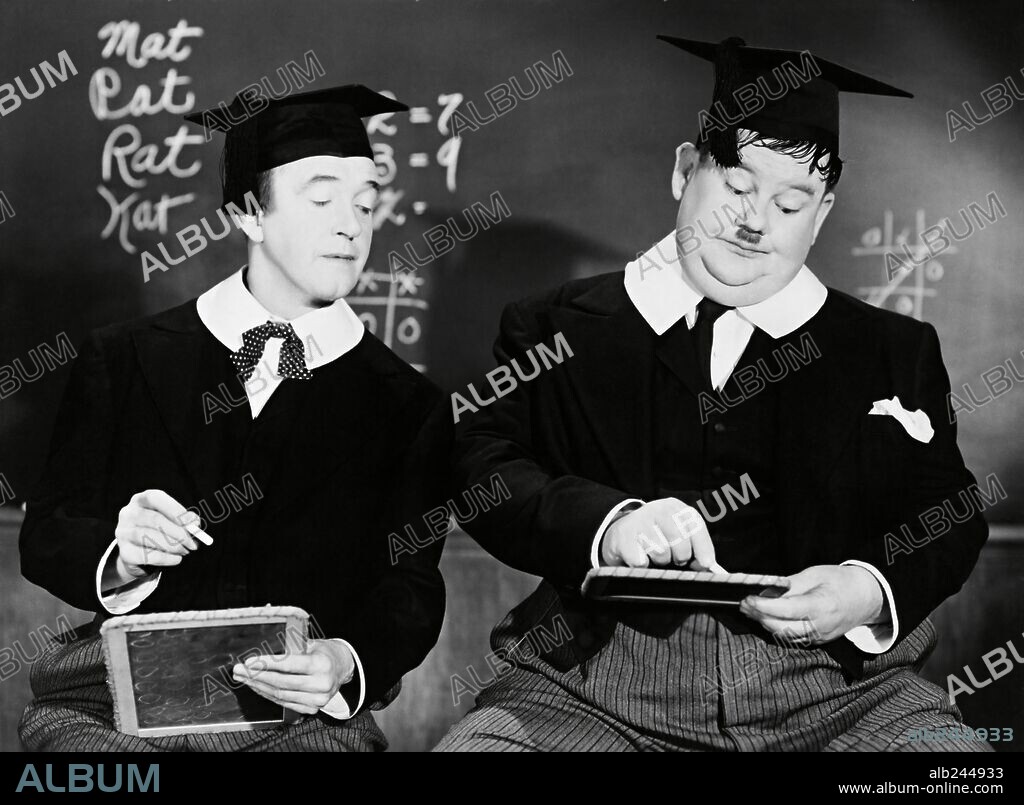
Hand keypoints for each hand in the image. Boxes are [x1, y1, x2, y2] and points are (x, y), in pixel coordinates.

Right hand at [111, 490, 199, 580]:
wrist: (139, 555)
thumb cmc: (160, 531)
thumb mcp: (172, 521)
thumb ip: (185, 520)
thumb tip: (194, 523)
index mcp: (141, 500)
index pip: (155, 498)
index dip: (175, 510)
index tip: (192, 523)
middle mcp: (128, 514)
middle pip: (155, 520)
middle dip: (179, 533)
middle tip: (193, 543)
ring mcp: (123, 532)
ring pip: (150, 538)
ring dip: (173, 546)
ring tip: (185, 550)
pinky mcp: (124, 552)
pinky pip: (147, 555)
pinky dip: (166, 558)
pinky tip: (176, 559)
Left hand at [232, 639, 355, 714]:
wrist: (342, 667)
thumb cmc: (324, 652)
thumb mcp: (311, 643)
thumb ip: (291, 648)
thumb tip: (264, 653)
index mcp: (321, 664)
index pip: (289, 665)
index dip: (267, 664)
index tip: (250, 661)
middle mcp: (321, 684)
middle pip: (281, 682)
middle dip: (257, 676)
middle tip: (240, 670)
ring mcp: (317, 700)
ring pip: (280, 695)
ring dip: (258, 687)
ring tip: (244, 678)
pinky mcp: (312, 709)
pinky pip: (284, 702)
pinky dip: (268, 695)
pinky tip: (257, 687)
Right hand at [600, 498, 722, 570]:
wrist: (621, 530)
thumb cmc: (656, 537)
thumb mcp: (676, 535)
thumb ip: (694, 548)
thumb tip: (707, 565)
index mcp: (676, 508)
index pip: (696, 527)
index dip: (703, 548)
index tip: (705, 564)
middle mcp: (658, 509)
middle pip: (680, 542)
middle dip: (679, 557)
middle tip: (672, 559)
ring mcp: (639, 520)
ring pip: (661, 552)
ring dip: (659, 561)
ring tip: (653, 555)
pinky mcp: (623, 534)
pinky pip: (640, 561)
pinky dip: (642, 565)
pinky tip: (639, 557)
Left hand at [739, 565, 885, 643]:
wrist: (866, 597)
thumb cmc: (841, 581)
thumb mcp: (814, 574)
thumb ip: (789, 585)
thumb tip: (766, 591)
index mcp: (821, 606)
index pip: (786, 610)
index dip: (764, 606)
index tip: (748, 598)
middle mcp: (820, 626)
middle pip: (782, 628)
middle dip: (759, 616)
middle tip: (744, 604)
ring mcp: (820, 636)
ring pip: (785, 636)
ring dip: (765, 623)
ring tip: (751, 609)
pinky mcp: (818, 640)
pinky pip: (792, 638)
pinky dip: (777, 628)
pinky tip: (766, 617)